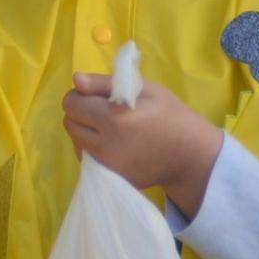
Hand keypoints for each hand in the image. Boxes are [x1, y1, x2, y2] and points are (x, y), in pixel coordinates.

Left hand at [62, 74, 222, 215]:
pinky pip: (86, 159)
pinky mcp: (110, 178)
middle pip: (69, 123)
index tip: (97, 95)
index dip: (82, 94)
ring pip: (75, 142)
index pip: (72, 102)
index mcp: (114, 117)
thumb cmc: (170, 114)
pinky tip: (112, 144)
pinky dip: (92, 149)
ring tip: (109, 128)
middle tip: (103, 111)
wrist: (189, 155)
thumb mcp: (145, 89)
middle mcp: (106, 145)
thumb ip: (105, 83)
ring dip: (84, 131)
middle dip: (80, 112)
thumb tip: (75, 80)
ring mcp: (107, 166)